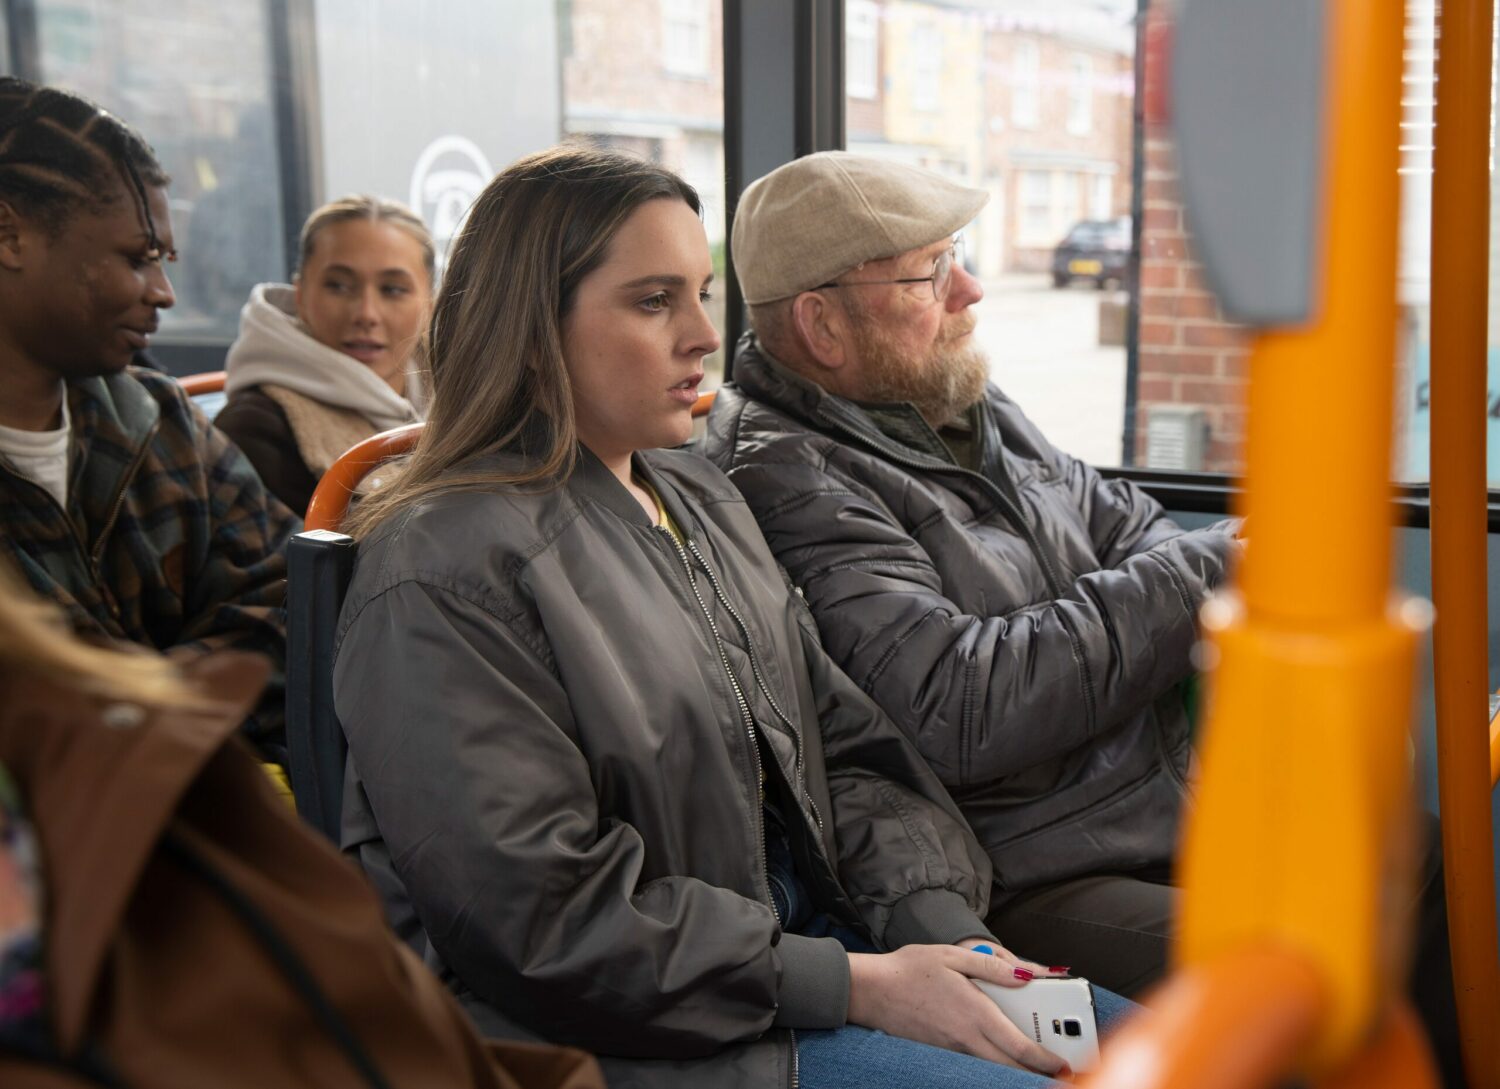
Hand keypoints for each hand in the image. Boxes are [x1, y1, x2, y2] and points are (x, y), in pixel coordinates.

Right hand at [846, 944, 1067, 1074]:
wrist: (870, 991)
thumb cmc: (909, 969)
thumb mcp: (953, 956)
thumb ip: (992, 967)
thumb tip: (1026, 975)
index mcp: (974, 1013)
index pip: (1019, 1047)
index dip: (1045, 1060)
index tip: (1063, 1064)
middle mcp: (965, 1037)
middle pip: (1010, 1065)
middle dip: (1037, 1071)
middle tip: (1058, 1070)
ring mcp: (952, 1047)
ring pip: (992, 1067)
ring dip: (1015, 1067)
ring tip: (1035, 1062)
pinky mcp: (940, 1050)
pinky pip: (973, 1062)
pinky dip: (993, 1061)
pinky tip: (998, 1051)